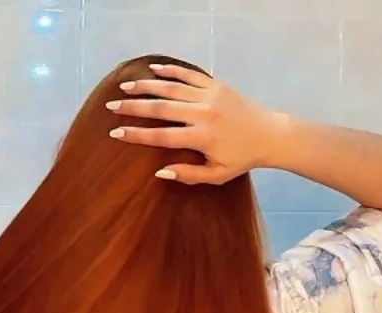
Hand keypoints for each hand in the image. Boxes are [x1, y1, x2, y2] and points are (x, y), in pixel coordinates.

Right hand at [106, 63, 278, 184]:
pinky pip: (188, 74)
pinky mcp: (216, 85)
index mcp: (201, 138)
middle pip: (161, 108)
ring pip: (171, 87)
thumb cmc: (242, 159)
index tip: (116, 132)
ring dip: (146, 86)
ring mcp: (209, 95)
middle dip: (134, 107)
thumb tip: (160, 172)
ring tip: (125, 86)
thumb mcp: (217, 175)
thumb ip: (189, 175)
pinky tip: (152, 68)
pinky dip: (170, 70)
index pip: (161, 136)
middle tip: (112, 105)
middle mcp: (203, 113)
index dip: (137, 135)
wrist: (269, 134)